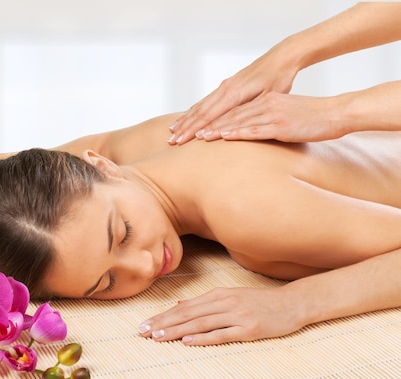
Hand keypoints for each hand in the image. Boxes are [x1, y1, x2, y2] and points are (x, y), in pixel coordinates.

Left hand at [138, 286, 303, 345]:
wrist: (292, 304)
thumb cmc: (259, 303)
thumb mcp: (230, 297)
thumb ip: (204, 302)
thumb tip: (179, 305)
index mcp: (218, 295)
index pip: (184, 307)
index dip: (163, 316)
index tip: (144, 325)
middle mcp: (224, 303)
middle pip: (187, 314)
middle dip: (163, 323)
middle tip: (143, 332)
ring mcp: (236, 316)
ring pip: (200, 323)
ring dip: (177, 331)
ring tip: (158, 337)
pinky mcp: (249, 329)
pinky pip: (222, 334)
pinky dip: (204, 338)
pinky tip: (188, 342)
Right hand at [168, 48, 296, 144]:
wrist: (281, 58)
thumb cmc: (278, 79)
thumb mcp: (267, 98)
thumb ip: (246, 111)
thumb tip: (229, 125)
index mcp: (233, 94)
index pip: (207, 117)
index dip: (192, 130)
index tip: (180, 142)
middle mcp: (225, 89)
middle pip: (199, 112)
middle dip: (184, 128)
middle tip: (170, 141)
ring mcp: (224, 87)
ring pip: (200, 106)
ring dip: (185, 119)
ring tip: (173, 130)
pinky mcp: (227, 86)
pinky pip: (206, 101)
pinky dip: (194, 110)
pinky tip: (188, 116)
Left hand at [196, 92, 345, 141]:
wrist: (334, 114)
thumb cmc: (308, 118)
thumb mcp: (281, 115)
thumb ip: (262, 120)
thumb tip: (246, 131)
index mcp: (261, 101)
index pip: (229, 110)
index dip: (207, 119)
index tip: (189, 127)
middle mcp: (262, 104)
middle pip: (227, 115)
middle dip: (203, 125)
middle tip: (183, 135)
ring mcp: (270, 114)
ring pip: (236, 121)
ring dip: (215, 130)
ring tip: (197, 137)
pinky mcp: (280, 125)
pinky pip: (254, 129)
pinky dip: (236, 132)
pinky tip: (223, 136)